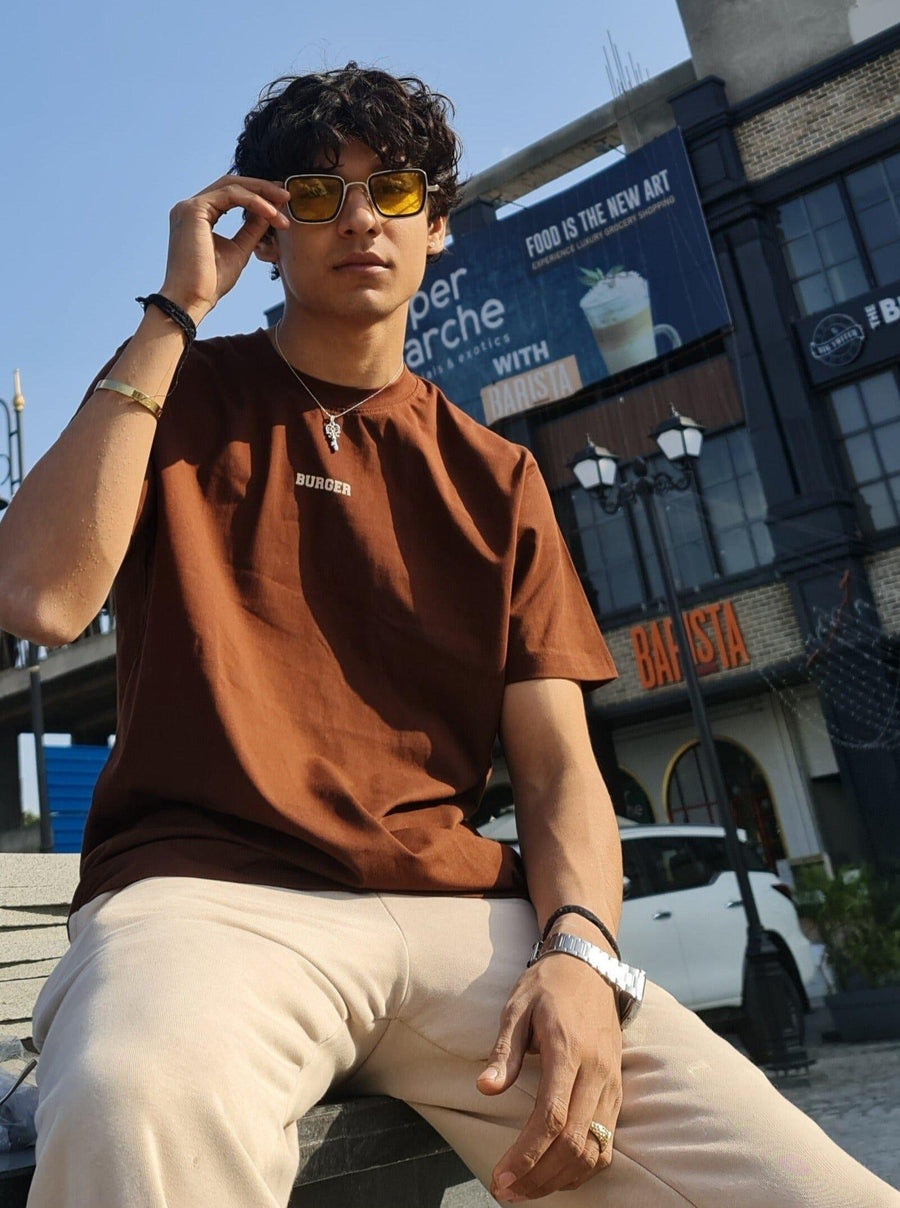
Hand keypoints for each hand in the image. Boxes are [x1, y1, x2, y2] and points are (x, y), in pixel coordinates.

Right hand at [158, 176, 291, 322]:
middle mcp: (190, 207)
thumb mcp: (239, 250)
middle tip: (287, 195)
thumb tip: (271, 212)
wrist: (192, 300)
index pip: (230, 195)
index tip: (281, 202)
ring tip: (284, 204)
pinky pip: (230, 195)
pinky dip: (254, 201)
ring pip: (231, 186)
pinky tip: (271, 213)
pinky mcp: (193, 210)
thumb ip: (252, 229)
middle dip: (261, 187)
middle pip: (231, 184)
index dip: (257, 195)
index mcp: (198, 216)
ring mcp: (189, 206)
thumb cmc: (211, 283)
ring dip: (262, 194)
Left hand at [477, 950, 622, 1200]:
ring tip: (526, 1190)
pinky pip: (607, 1144)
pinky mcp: (618, 1092)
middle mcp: (596, 1071)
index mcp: (568, 1049)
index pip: (553, 1116)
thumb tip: (485, 1087)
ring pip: (594, 1150)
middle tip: (506, 1191)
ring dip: (560, 1179)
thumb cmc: (547, 987)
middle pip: (574, 1142)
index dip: (528, 1154)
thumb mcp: (516, 1008)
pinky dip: (583, 1169)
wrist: (589, 968)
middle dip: (538, 1176)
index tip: (502, 1176)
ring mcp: (612, 1084)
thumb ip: (503, 1051)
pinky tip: (556, 1176)